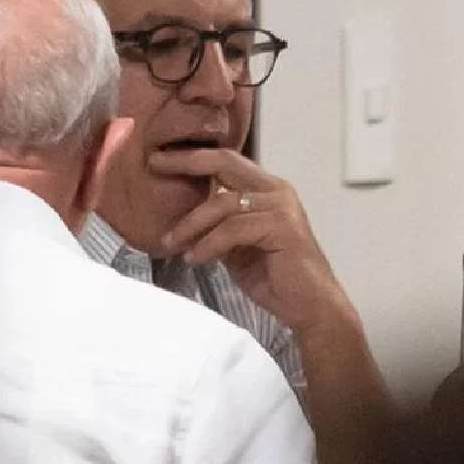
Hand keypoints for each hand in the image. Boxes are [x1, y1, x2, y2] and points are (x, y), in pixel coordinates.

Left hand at [151, 148, 352, 332]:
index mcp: (265, 189)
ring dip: (190, 225)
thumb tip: (180, 216)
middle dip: (185, 162)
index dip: (190, 156)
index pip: (224, 160)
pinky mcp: (281, 227)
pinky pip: (232, 229)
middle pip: (224, 162)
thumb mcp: (234, 245)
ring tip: (171, 244)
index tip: (156, 158)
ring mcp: (281, 206)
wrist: (309, 306)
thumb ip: (216, 224)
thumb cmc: (273, 277)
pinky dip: (208, 244)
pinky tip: (194, 259)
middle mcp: (275, 190)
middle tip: (153, 165)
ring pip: (222, 203)